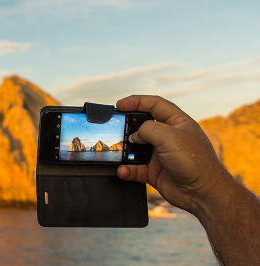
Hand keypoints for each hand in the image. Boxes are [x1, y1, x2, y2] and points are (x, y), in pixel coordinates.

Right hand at [116, 95, 228, 212]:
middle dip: (128, 125)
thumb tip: (134, 135)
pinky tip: (123, 170)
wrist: (203, 194)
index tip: (120, 104)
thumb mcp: (169, 137)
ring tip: (117, 150)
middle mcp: (169, 137)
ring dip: (126, 150)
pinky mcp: (156, 171)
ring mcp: (161, 154)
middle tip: (115, 126)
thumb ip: (148, 129)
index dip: (137, 101)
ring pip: (137, 148)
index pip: (155, 105)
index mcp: (177, 122)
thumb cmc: (195, 162)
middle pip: (143, 125)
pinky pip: (136, 168)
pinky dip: (128, 169)